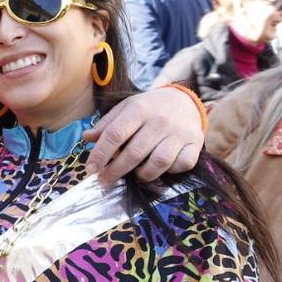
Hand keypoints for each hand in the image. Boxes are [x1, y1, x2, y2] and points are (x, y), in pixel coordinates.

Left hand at [86, 88, 203, 182]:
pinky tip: (160, 168)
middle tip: (104, 180)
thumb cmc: (149, 108)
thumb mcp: (126, 108)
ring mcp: (179, 133)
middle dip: (115, 171)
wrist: (184, 101)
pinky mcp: (195, 143)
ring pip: (159, 162)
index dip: (100, 154)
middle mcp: (160, 121)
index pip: (115, 134)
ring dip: (143, 174)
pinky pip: (181, 165)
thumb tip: (86, 138)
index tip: (90, 169)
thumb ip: (106, 124)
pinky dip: (170, 171)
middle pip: (134, 153)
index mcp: (139, 109)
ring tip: (135, 174)